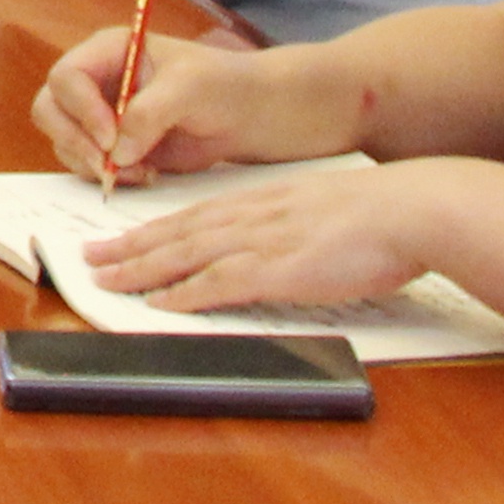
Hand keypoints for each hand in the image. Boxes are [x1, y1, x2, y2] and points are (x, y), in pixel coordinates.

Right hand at [29, 28, 263, 182]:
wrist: (247, 116)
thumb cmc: (221, 85)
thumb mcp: (189, 88)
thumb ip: (149, 113)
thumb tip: (117, 152)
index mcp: (107, 52)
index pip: (67, 77)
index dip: (81, 108)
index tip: (110, 138)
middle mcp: (95, 82)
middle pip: (50, 109)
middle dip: (73, 140)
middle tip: (105, 166)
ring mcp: (99, 116)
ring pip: (63, 141)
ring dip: (92, 164)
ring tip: (140, 172)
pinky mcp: (110, 147)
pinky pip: (86, 164)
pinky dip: (107, 177)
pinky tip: (145, 175)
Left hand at [77, 168, 442, 315]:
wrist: (412, 210)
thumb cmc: (381, 215)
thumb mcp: (323, 211)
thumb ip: (292, 227)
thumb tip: (281, 248)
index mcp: (263, 201)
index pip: (194, 214)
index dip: (153, 228)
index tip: (122, 237)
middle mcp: (252, 217)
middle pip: (176, 231)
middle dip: (129, 247)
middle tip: (91, 260)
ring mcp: (263, 241)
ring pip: (185, 254)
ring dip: (141, 269)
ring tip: (104, 280)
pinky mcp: (279, 269)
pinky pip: (218, 282)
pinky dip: (183, 293)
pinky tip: (158, 302)